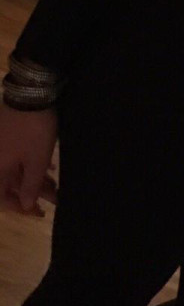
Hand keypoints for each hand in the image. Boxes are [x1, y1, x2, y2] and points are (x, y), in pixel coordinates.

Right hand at [0, 103, 59, 217]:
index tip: (38, 212)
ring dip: (35, 179)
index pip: (1, 198)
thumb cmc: (33, 130)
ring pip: (17, 170)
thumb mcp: (37, 159)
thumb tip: (27, 205)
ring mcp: (2, 146)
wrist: (30, 93)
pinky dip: (32, 164)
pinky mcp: (9, 135)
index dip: (19, 208)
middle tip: (54, 199)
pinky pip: (19, 157)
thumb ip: (31, 184)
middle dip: (33, 193)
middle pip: (12, 184)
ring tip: (55, 185)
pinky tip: (48, 167)